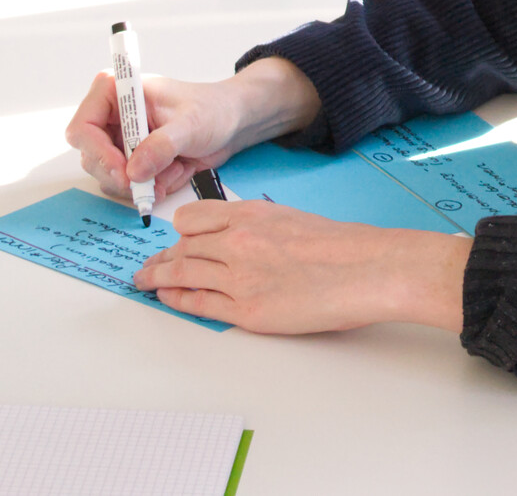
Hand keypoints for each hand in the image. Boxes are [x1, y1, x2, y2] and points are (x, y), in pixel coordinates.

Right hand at [66, 57, 319, 203]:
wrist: (233, 122)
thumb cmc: (213, 109)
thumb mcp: (190, 125)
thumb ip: (161, 146)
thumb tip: (132, 170)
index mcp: (118, 91)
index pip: (83, 126)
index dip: (97, 153)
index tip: (122, 171)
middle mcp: (113, 116)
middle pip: (92, 158)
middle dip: (120, 176)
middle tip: (146, 185)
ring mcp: (121, 141)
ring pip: (109, 177)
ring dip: (141, 183)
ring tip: (174, 169)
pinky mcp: (134, 161)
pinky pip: (130, 186)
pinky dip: (152, 188)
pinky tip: (175, 173)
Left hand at [133, 199, 469, 334]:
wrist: (362, 269)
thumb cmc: (338, 245)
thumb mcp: (290, 218)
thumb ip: (257, 226)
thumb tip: (233, 238)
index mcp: (251, 213)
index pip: (194, 219)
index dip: (180, 232)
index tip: (173, 238)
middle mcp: (238, 241)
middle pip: (183, 248)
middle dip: (161, 258)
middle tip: (147, 266)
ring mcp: (239, 277)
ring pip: (183, 274)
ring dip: (159, 278)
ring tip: (146, 282)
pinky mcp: (245, 311)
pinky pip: (199, 304)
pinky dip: (178, 300)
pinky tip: (168, 299)